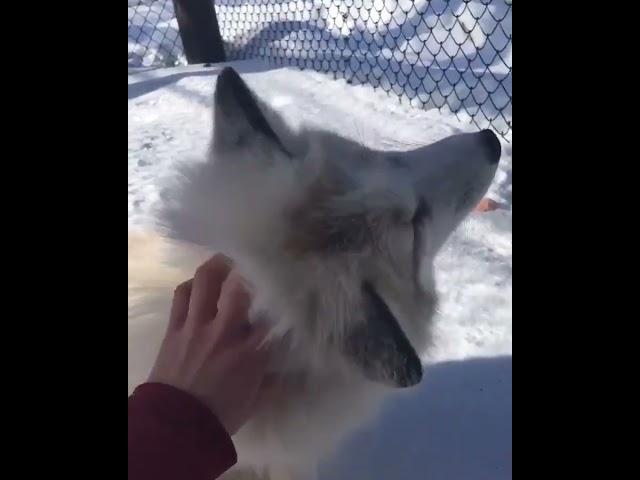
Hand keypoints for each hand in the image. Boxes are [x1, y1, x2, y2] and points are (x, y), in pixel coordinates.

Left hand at [148, 254, 278, 434]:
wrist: (176, 426)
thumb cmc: (221, 415)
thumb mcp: (256, 400)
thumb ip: (275, 381)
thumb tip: (291, 370)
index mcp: (250, 353)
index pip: (273, 315)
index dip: (282, 298)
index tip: (289, 289)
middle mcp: (224, 332)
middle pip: (240, 286)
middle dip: (249, 271)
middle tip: (256, 264)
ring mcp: (197, 326)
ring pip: (206, 280)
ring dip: (218, 265)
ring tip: (227, 261)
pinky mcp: (175, 328)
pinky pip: (182, 295)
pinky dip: (192, 285)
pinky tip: (200, 285)